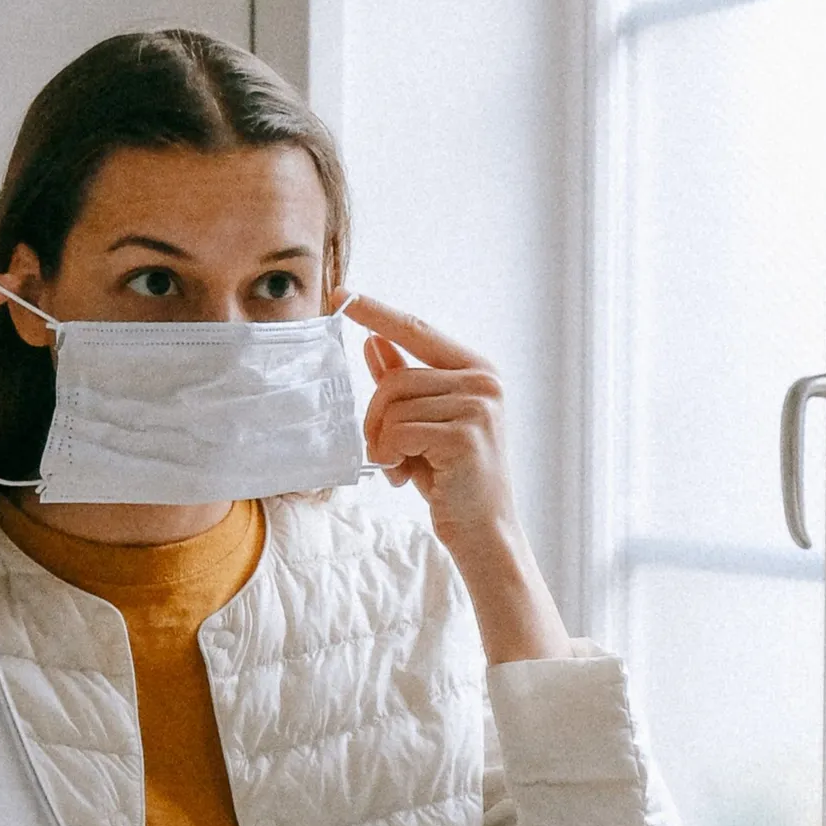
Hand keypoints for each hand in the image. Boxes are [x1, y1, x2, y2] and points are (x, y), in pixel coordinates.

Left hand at [341, 293, 569, 662]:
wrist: (484, 531)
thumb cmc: (453, 478)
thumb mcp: (423, 425)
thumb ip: (404, 380)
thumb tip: (373, 342)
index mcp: (477, 370)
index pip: (417, 329)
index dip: (376, 312)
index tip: (342, 294)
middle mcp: (484, 382)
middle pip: (396, 378)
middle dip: (374, 417)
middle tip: (380, 450)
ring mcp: (479, 407)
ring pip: (394, 405)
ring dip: (382, 442)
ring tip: (398, 467)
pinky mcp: (466, 436)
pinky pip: (400, 432)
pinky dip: (390, 457)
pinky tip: (406, 478)